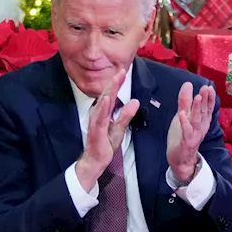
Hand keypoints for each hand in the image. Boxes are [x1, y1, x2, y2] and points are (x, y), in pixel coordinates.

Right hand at [74, 68, 140, 194]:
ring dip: (109, 91)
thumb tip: (135, 101)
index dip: (117, 83)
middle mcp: (98, 115)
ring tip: (116, 79)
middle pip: (106, 95)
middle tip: (122, 70)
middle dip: (114, 82)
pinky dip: (104, 107)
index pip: (111, 95)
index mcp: (103, 113)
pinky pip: (100, 118)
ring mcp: (96, 122)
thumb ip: (126, 115)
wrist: (96, 161)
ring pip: (103, 103)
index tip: (124, 71)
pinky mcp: (96, 131)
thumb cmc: (104, 145)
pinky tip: (107, 99)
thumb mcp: (119, 128)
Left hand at [167, 82, 215, 184]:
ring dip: (198, 109)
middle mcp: (200, 127)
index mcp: (202, 120)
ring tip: (197, 98)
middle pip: (204, 112)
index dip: (209, 98)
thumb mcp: (183, 116)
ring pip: (197, 121)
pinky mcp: (186, 142)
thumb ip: (185, 101)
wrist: (180, 159)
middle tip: (206, 88)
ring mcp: (194, 135)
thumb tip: (188, 84)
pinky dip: (184, 123)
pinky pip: (186, 132)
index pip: (208, 107)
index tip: (209, 87)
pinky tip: (181, 115)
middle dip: (206, 100)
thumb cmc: (183, 136)